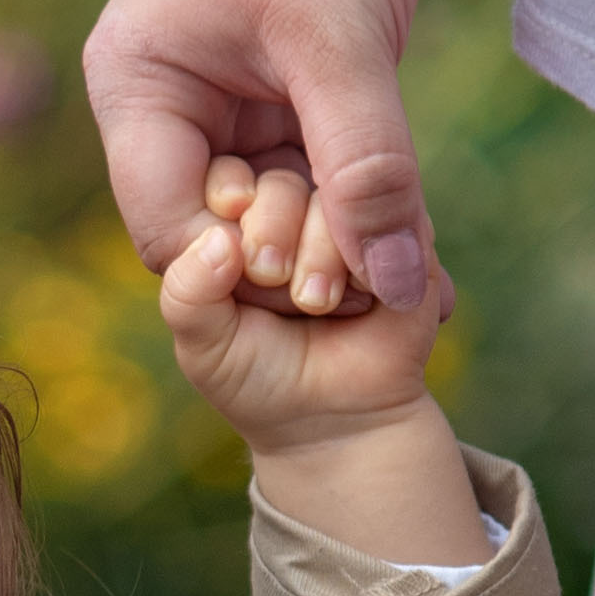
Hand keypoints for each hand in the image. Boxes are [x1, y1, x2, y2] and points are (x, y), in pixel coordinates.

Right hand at [84, 0, 452, 313]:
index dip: (232, 268)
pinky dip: (352, 206)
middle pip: (213, 228)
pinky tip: (403, 235)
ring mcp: (220, 101)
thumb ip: (366, 168)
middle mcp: (165, 101)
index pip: (163, 223)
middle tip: (363, 284)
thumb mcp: (344, 45)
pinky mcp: (277, 96)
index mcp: (135, 82)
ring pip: (269, 213)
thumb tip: (392, 287)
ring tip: (396, 261)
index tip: (311, 285)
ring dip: (329, 240)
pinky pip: (309, 180)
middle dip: (287, 259)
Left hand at [162, 160, 486, 563]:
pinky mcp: (405, 232)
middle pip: (281, 179)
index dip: (230, 204)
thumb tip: (220, 243)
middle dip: (276, 240)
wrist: (333, 420)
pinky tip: (361, 303)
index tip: (235, 255)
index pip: (226, 175)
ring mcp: (348, 214)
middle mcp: (291, 205)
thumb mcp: (203, 340)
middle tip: (284, 290)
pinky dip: (373, 266)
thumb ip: (188, 293)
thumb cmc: (255, 375)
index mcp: (235, 218)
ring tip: (320, 305)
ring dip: (324, 259)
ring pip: (339, 193)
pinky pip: (396, 219)